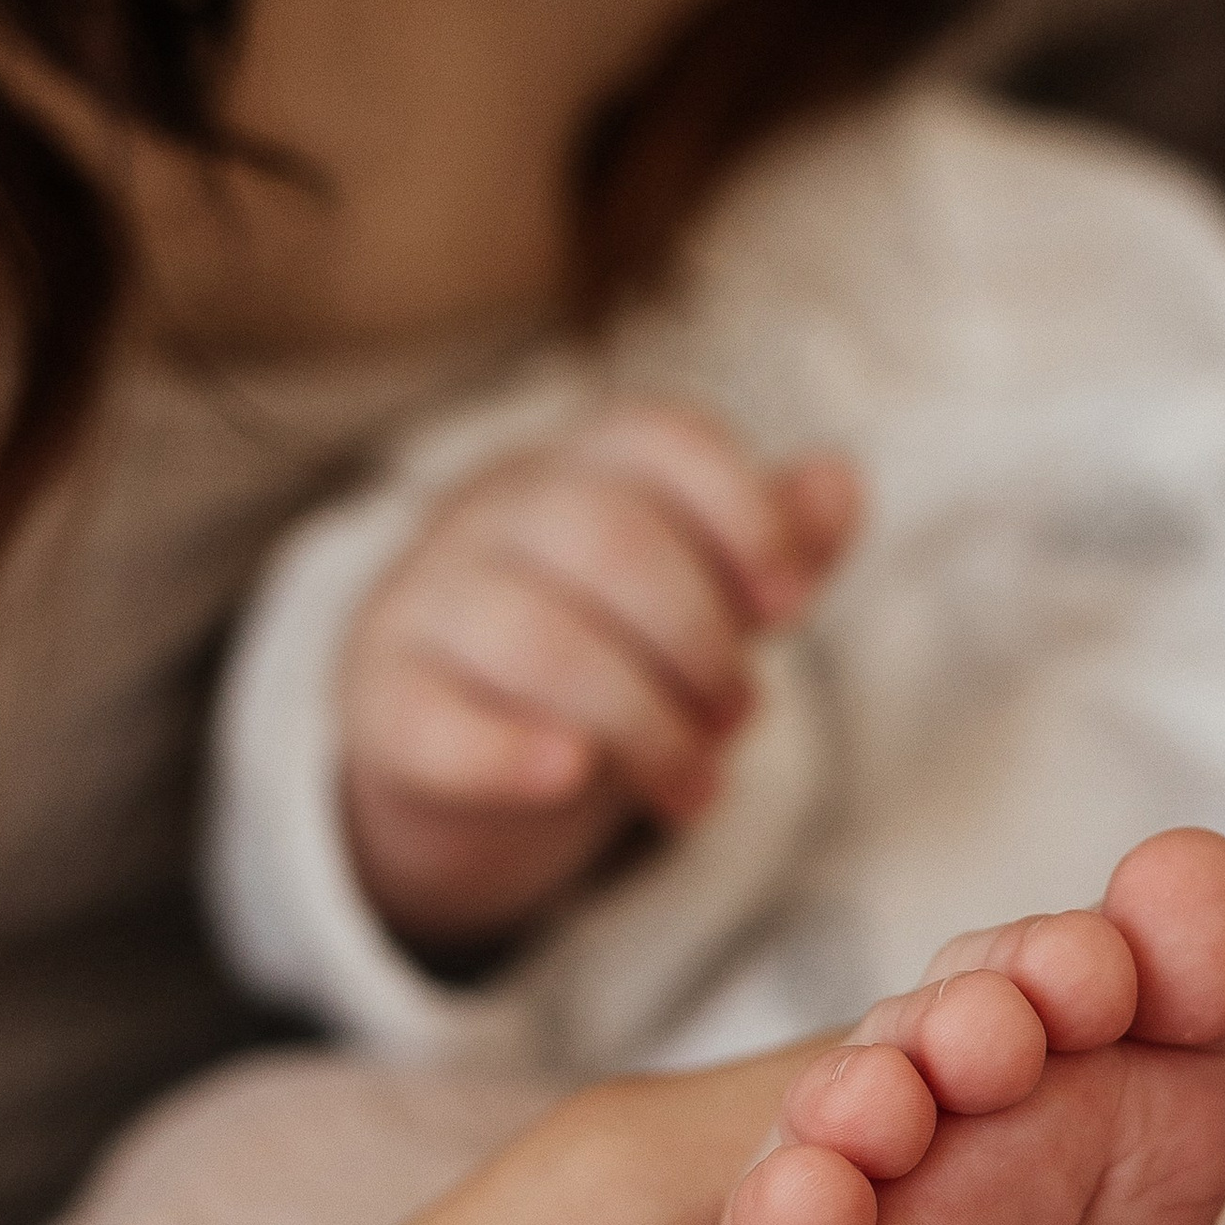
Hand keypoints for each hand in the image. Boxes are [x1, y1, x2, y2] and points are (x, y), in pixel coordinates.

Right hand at [338, 399, 857, 953]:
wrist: (452, 736)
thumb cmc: (602, 638)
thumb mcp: (696, 587)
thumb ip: (772, 541)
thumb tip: (841, 480)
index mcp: (581, 462)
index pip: (662, 439)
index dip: (744, 516)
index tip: (790, 607)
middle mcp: (492, 510)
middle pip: (609, 539)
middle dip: (701, 642)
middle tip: (739, 719)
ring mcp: (427, 601)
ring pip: (540, 639)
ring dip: (645, 724)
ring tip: (695, 785)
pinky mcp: (383, 703)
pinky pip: (433, 720)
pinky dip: (508, 752)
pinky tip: (572, 777)